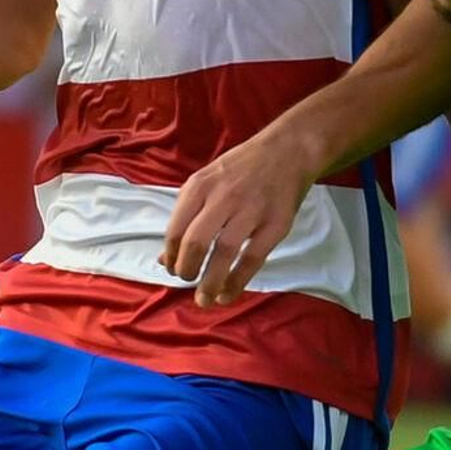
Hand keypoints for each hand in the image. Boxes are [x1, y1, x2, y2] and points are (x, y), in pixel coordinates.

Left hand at [162, 127, 316, 307]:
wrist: (288, 150)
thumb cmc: (240, 169)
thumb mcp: (206, 183)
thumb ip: (185, 218)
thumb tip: (163, 260)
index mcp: (200, 186)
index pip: (176, 229)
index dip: (171, 256)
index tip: (173, 269)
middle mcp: (223, 197)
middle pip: (195, 242)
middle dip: (186, 270)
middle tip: (188, 281)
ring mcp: (251, 210)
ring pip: (223, 253)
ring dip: (210, 283)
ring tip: (204, 299)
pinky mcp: (275, 224)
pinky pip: (252, 259)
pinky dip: (237, 282)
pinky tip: (227, 295)